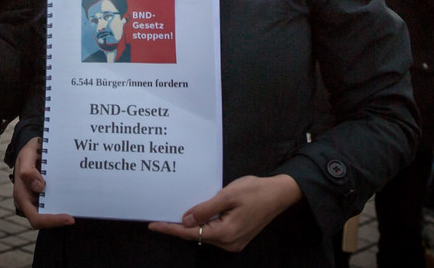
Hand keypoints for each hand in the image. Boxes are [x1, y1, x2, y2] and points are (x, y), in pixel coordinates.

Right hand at [11, 138, 75, 228]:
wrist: (36, 149)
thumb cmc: (30, 152)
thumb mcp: (26, 154)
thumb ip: (27, 170)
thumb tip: (39, 187)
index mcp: (22, 196)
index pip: (36, 219)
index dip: (52, 221)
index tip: (69, 218)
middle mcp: (30, 202)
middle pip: (47, 220)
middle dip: (61, 218)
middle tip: (77, 213)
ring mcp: (39, 201)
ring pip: (53, 213)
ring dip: (65, 210)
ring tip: (79, 202)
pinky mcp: (48, 197)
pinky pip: (57, 205)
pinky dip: (66, 203)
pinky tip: (76, 195)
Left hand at [148, 173, 303, 251]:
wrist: (279, 194)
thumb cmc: (255, 191)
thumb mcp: (227, 196)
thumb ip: (205, 210)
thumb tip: (185, 221)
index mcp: (226, 233)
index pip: (191, 233)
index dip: (171, 228)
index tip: (154, 224)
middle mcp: (229, 242)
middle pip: (197, 236)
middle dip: (179, 227)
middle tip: (161, 216)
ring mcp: (234, 242)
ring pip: (205, 234)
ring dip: (192, 225)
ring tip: (175, 214)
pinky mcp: (237, 237)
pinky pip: (215, 233)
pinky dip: (204, 225)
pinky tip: (196, 215)